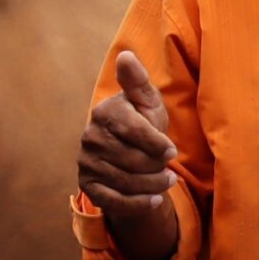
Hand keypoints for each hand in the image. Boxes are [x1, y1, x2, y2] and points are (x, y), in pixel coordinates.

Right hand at [79, 52, 179, 259]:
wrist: (128, 151)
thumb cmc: (143, 120)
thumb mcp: (146, 100)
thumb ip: (138, 81)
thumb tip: (126, 56)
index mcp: (105, 112)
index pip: (134, 131)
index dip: (156, 144)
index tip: (172, 151)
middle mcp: (90, 137)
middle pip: (132, 160)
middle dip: (157, 166)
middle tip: (169, 168)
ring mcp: (86, 162)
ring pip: (126, 182)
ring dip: (153, 185)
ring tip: (168, 181)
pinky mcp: (87, 185)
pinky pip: (114, 201)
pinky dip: (138, 203)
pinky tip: (154, 200)